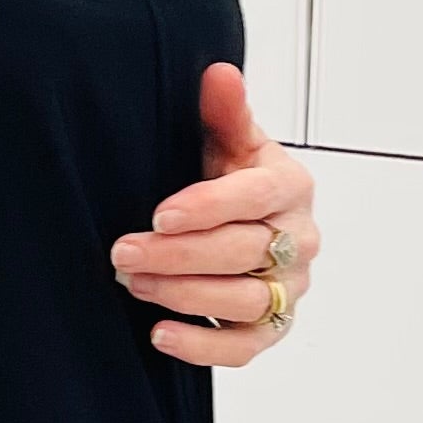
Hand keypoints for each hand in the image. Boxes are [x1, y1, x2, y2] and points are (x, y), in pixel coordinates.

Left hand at [108, 62, 321, 367]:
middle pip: (245, 253)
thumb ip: (224, 111)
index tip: (160, 215)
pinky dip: (203, 347)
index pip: (256, 198)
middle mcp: (299, 239)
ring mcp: (290, 287)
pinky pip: (246, 348)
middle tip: (123, 251)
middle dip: (180, 255)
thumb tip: (218, 74)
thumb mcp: (227, 139)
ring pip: (245, 302)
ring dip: (185, 296)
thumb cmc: (231, 177)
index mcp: (290, 185)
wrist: (241, 219)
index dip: (208, 207)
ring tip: (133, 282)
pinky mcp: (273, 326)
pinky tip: (160, 333)